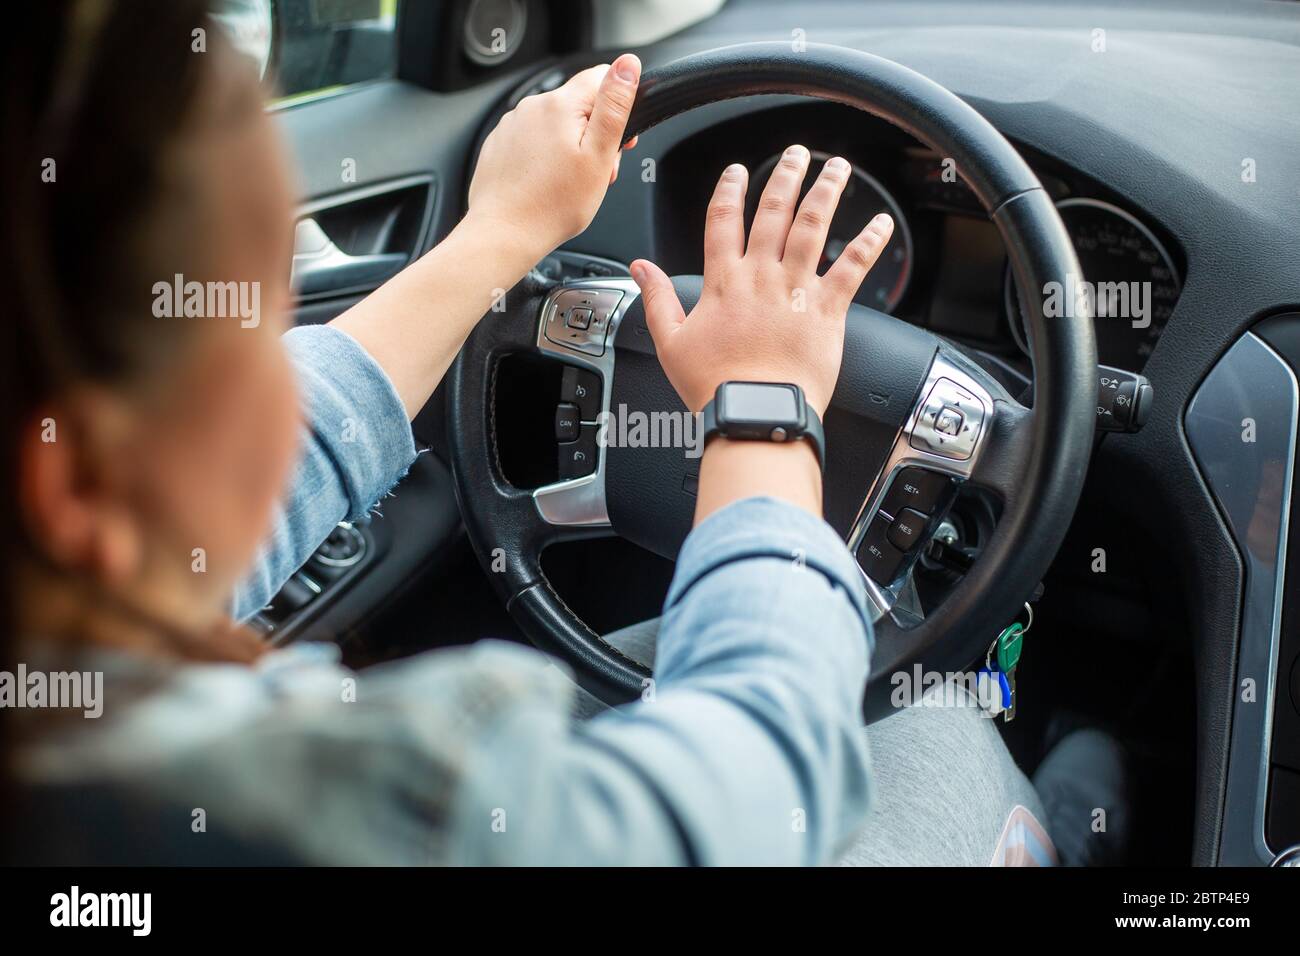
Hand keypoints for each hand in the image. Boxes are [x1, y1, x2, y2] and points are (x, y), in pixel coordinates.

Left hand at [466, 53, 640, 257]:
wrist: (504, 234)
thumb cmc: (552, 205)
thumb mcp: (599, 156)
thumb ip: (614, 105)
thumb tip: (627, 65)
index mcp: (559, 105)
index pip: (601, 77)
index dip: (618, 107)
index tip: (620, 140)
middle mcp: (532, 107)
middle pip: (579, 105)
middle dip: (594, 134)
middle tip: (596, 172)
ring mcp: (512, 125)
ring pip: (555, 124)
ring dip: (570, 147)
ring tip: (569, 183)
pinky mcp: (500, 144)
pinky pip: (532, 140)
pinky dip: (545, 157)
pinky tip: (547, 183)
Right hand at [630, 145, 894, 416]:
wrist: (757, 413)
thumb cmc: (715, 386)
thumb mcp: (671, 343)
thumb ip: (657, 299)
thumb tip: (640, 268)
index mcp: (723, 282)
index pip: (724, 221)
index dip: (730, 191)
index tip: (737, 171)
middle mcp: (761, 276)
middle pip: (775, 212)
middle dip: (786, 176)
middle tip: (796, 153)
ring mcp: (796, 290)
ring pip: (813, 226)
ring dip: (827, 192)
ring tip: (837, 167)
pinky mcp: (827, 310)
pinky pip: (852, 268)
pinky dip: (869, 242)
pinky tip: (882, 222)